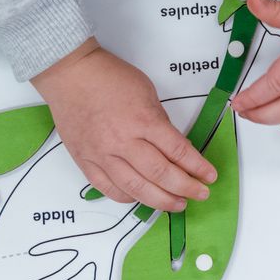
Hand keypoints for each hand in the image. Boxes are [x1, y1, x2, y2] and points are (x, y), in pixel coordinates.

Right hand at [30, 39, 216, 212]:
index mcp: (143, 120)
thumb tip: (173, 147)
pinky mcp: (86, 161)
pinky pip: (109, 189)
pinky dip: (128, 198)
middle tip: (199, 194)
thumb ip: (159, 122)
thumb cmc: (109, 77)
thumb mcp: (147, 92)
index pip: (178, 151)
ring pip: (135, 188)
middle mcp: (123, 141)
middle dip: (185, 188)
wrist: (71, 75)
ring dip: (161, 200)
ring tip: (177, 204)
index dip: (197, 167)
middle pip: (160, 174)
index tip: (209, 176)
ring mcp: (102, 154)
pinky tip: (142, 198)